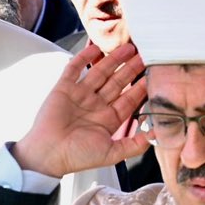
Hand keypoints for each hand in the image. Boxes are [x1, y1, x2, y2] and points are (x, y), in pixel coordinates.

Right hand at [14, 40, 151, 177]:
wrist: (48, 155)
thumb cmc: (78, 157)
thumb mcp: (113, 154)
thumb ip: (135, 145)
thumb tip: (156, 135)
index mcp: (108, 119)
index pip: (129, 99)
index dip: (141, 87)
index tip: (153, 75)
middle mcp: (96, 105)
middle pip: (117, 82)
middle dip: (130, 69)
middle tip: (144, 55)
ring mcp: (80, 95)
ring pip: (100, 72)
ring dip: (113, 60)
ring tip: (127, 48)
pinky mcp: (63, 89)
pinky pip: (74, 69)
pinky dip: (83, 58)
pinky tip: (95, 48)